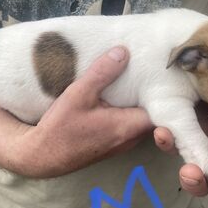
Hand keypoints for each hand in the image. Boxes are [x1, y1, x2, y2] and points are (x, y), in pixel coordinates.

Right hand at [12, 46, 153, 177]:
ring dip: (140, 104)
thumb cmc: (60, 128)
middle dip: (153, 96)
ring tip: (138, 81)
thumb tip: (123, 52)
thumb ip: (102, 72)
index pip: (163, 112)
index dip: (166, 94)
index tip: (163, 76)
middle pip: (154, 115)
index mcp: (128, 126)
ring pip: (141, 121)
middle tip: (151, 74)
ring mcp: (122, 144)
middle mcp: (130, 138)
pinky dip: (130, 112)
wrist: (41, 156)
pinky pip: (130, 126)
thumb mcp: (79, 94)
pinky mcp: (112, 144)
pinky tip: (120, 97)